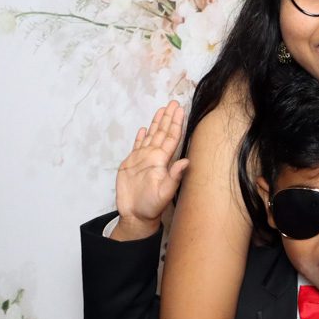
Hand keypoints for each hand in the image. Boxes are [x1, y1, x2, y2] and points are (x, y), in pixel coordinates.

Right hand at [112, 100, 189, 239]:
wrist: (135, 215)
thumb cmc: (151, 206)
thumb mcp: (165, 192)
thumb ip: (175, 177)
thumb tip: (187, 162)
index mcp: (162, 161)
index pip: (171, 138)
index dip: (176, 123)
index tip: (180, 109)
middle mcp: (154, 157)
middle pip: (162, 132)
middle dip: (168, 117)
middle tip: (173, 102)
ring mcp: (142, 159)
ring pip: (151, 136)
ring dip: (156, 123)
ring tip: (161, 110)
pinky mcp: (131, 164)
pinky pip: (137, 147)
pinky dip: (140, 137)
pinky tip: (144, 129)